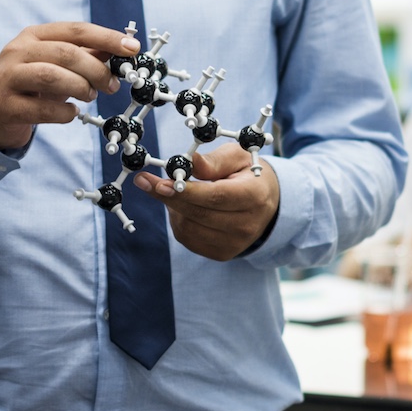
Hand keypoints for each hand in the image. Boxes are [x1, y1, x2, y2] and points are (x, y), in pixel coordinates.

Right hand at [0, 23, 138, 151]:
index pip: (75, 30)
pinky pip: (42, 109)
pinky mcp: (4, 106)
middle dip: (96, 69)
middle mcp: (17, 51)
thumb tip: (122, 51)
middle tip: (111, 85)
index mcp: (34, 35)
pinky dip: (64, 112)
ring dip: (80, 87)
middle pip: (66, 53)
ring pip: (51, 77)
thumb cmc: (31, 83)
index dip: (106, 37)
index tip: (132, 49)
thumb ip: (86, 55)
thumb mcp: (55, 64)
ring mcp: (8, 78)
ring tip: (90, 96)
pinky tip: (71, 112)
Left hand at [131, 143, 279, 260]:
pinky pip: (188, 238)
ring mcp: (234, 243)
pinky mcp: (222, 253)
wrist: (266, 203)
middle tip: (145, 182)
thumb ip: (213, 161)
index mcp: (254, 196)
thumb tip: (188, 162)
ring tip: (174, 191)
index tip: (158, 182)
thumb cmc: (247, 174)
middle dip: (169, 197)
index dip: (185, 191)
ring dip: (174, 208)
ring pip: (189, 228)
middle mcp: (246, 224)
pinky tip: (183, 208)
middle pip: (199, 213)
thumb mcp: (236, 157)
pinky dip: (179, 221)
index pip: (215, 197)